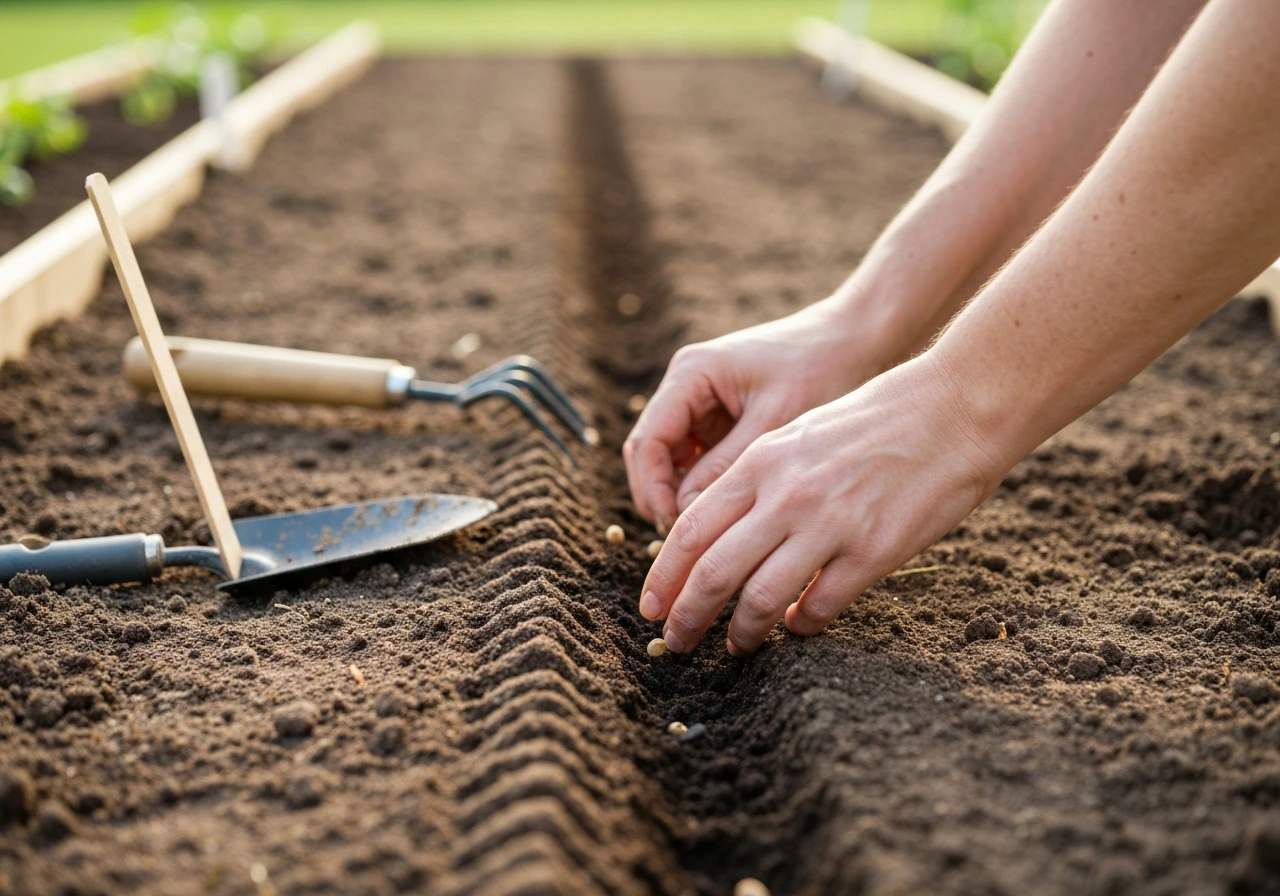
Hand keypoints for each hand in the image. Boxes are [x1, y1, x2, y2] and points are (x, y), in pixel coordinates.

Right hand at [623, 298, 890, 533]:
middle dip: (661, 495)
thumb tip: (685, 517)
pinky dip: (702, 485)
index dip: (653, 489)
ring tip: (708, 531)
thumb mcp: (774, 422)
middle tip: (686, 540)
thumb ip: (726, 467)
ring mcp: (699, 401)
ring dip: (680, 493)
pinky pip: (696, 458)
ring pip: (669, 459)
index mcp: (691, 373)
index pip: (648, 441)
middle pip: (650, 452)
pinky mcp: (718, 416)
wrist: (854, 340)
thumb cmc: (820, 370)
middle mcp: (686, 384)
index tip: (674, 528)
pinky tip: (726, 513)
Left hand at [638, 352, 1007, 655]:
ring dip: (740, 631)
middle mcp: (786, 494)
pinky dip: (800, 625)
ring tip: (735, 645)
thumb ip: (759, 480)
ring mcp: (829, 524)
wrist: (954, 408)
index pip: (691, 529)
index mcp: (762, 461)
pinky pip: (820, 605)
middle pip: (713, 571)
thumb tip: (724, 535)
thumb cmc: (876, 419)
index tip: (651, 606)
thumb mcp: (800, 433)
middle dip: (686, 615)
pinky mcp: (872, 552)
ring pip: (760, 598)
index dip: (664, 575)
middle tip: (674, 642)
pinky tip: (797, 627)